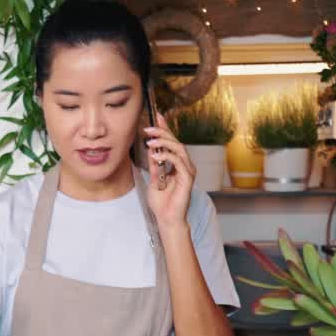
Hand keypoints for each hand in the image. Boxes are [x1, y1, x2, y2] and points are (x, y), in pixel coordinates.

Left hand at [143, 113, 193, 231]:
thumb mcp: (154, 179)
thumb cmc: (162, 203)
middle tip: (148, 128)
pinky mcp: (187, 178)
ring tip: (150, 141)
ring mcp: (187, 171)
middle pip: (176, 142)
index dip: (166, 128)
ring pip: (179, 148)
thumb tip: (151, 149)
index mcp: (177, 164)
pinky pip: (178, 161)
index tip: (157, 116)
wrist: (167, 219)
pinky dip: (166, 156)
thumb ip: (154, 165)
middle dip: (162, 132)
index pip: (172, 142)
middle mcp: (185, 165)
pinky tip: (155, 154)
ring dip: (164, 142)